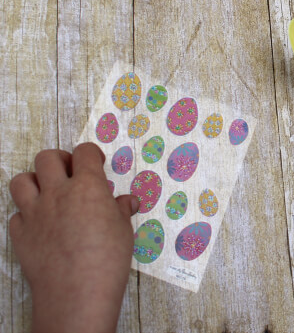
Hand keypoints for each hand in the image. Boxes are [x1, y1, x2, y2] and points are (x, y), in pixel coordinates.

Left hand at [9, 143, 138, 332]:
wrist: (77, 292)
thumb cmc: (108, 259)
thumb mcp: (124, 230)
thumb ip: (121, 210)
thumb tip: (127, 202)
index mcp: (87, 186)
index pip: (84, 152)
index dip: (90, 154)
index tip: (96, 163)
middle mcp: (57, 193)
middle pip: (47, 158)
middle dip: (59, 160)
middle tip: (70, 173)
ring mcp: (34, 213)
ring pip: (21, 181)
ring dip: (34, 182)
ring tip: (48, 193)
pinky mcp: (19, 234)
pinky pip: (15, 214)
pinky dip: (26, 215)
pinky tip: (41, 225)